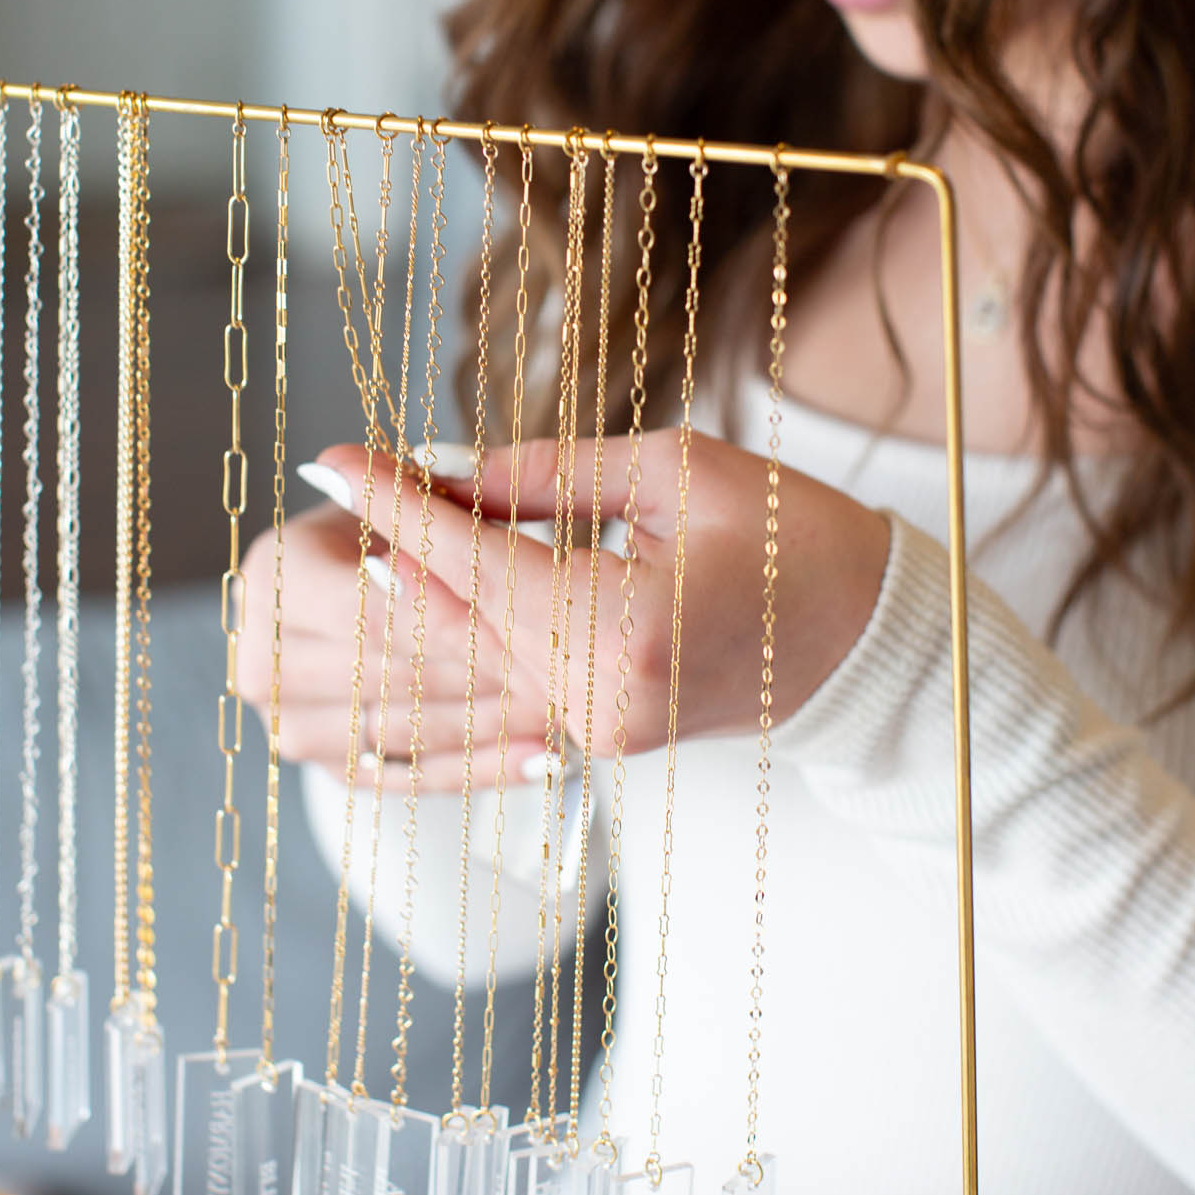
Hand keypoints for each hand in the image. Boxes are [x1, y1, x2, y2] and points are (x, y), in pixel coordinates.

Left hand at [240, 427, 888, 788]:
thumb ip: (545, 476)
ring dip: (406, 598)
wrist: (859, 639)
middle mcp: (593, 699)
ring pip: (461, 663)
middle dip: (386, 546)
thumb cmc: (786, 535)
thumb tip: (439, 471)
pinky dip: (450, 642)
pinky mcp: (591, 738)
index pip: (472, 563)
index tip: (335, 455)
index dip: (395, 504)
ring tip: (358, 528)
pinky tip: (408, 605)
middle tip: (345, 477)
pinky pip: (493, 692)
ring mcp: (590, 732)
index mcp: (623, 629)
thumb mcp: (674, 471)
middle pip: (450, 621)